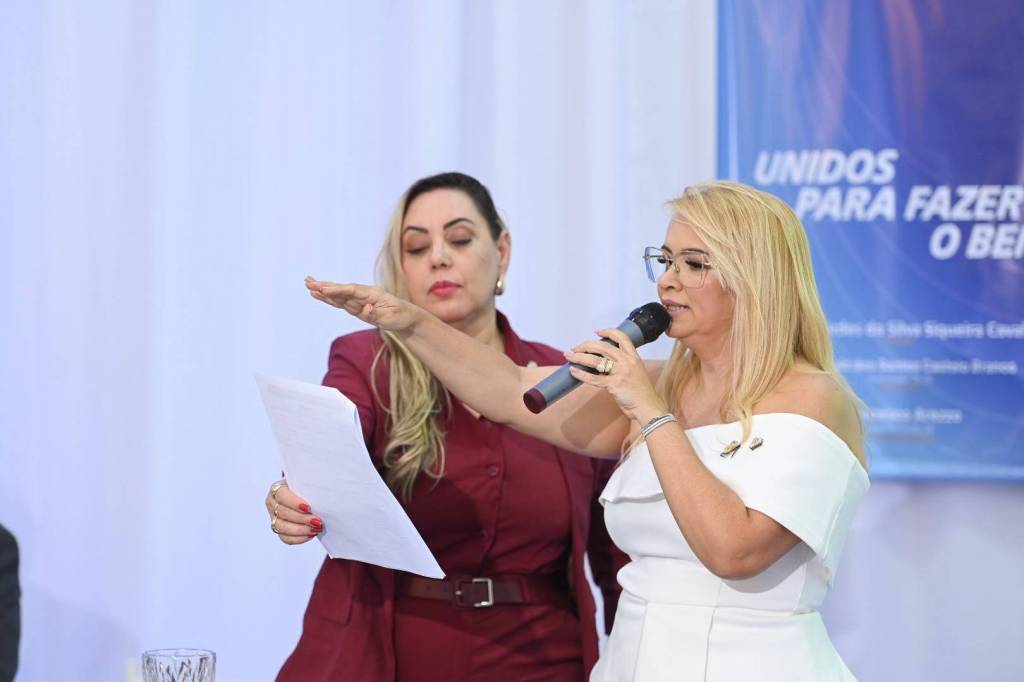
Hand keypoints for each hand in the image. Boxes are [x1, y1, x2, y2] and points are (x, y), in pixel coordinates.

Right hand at [265, 479, 322, 544]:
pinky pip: (285, 538)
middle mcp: (273, 504)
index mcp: (277, 489)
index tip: (308, 508)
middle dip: (301, 518)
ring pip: (281, 527)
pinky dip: (298, 538)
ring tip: (316, 529)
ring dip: (300, 530)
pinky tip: (310, 535)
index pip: (281, 495)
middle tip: (317, 521)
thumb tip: (322, 496)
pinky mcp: (279, 530)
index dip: (294, 503)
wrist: (308, 497)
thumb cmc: (308, 487)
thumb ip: (310, 487)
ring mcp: (274, 518)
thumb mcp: (308, 483)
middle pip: (282, 513)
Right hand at [305, 277, 423, 332]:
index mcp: (372, 293)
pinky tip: (319, 294)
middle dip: (324, 287)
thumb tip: (365, 308)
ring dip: (324, 291)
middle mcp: (364, 294)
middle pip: (341, 290)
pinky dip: (329, 298)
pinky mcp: (357, 307)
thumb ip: (376, 313)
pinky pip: (341, 302)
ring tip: (308, 285)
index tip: (323, 289)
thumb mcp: (391, 317)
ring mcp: (360, 300)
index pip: (352, 291)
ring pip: (339, 295)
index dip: (337, 290)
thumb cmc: (400, 316)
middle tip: (308, 282)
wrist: (407, 317)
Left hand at [564, 328, 668, 423]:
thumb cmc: (642, 394)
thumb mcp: (636, 373)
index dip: (608, 332)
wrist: (649, 408)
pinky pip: (594, 378)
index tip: (596, 332)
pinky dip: (581, 374)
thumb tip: (604, 364)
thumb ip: (623, 366)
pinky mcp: (614, 385)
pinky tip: (573, 371)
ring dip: (579, 357)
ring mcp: (621, 373)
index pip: (621, 337)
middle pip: (603, 347)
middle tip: (574, 348)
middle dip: (586, 345)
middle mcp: (627, 362)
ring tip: (569, 356)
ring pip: (595, 360)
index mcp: (634, 358)